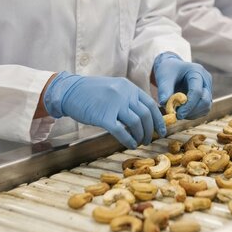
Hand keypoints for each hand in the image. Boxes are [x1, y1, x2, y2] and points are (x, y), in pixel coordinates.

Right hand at [43, 72, 164, 148]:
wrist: (70, 91)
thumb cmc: (92, 92)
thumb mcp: (115, 88)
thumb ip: (129, 98)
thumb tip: (145, 114)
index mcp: (129, 87)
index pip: (150, 104)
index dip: (158, 119)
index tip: (161, 130)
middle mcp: (124, 94)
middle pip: (145, 115)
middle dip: (150, 130)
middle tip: (149, 139)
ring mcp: (114, 104)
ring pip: (136, 123)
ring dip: (140, 135)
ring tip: (139, 142)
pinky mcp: (104, 116)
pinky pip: (121, 131)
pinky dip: (128, 139)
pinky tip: (130, 144)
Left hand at [153, 53, 212, 118]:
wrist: (171, 69)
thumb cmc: (167, 71)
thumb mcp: (163, 77)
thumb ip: (164, 90)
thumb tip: (164, 104)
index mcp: (196, 71)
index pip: (197, 91)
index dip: (188, 105)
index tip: (177, 115)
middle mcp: (205, 80)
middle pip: (205, 101)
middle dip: (192, 111)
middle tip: (177, 116)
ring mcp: (207, 89)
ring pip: (206, 107)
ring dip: (192, 114)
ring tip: (178, 112)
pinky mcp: (206, 97)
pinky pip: (203, 110)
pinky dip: (193, 114)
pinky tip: (183, 111)